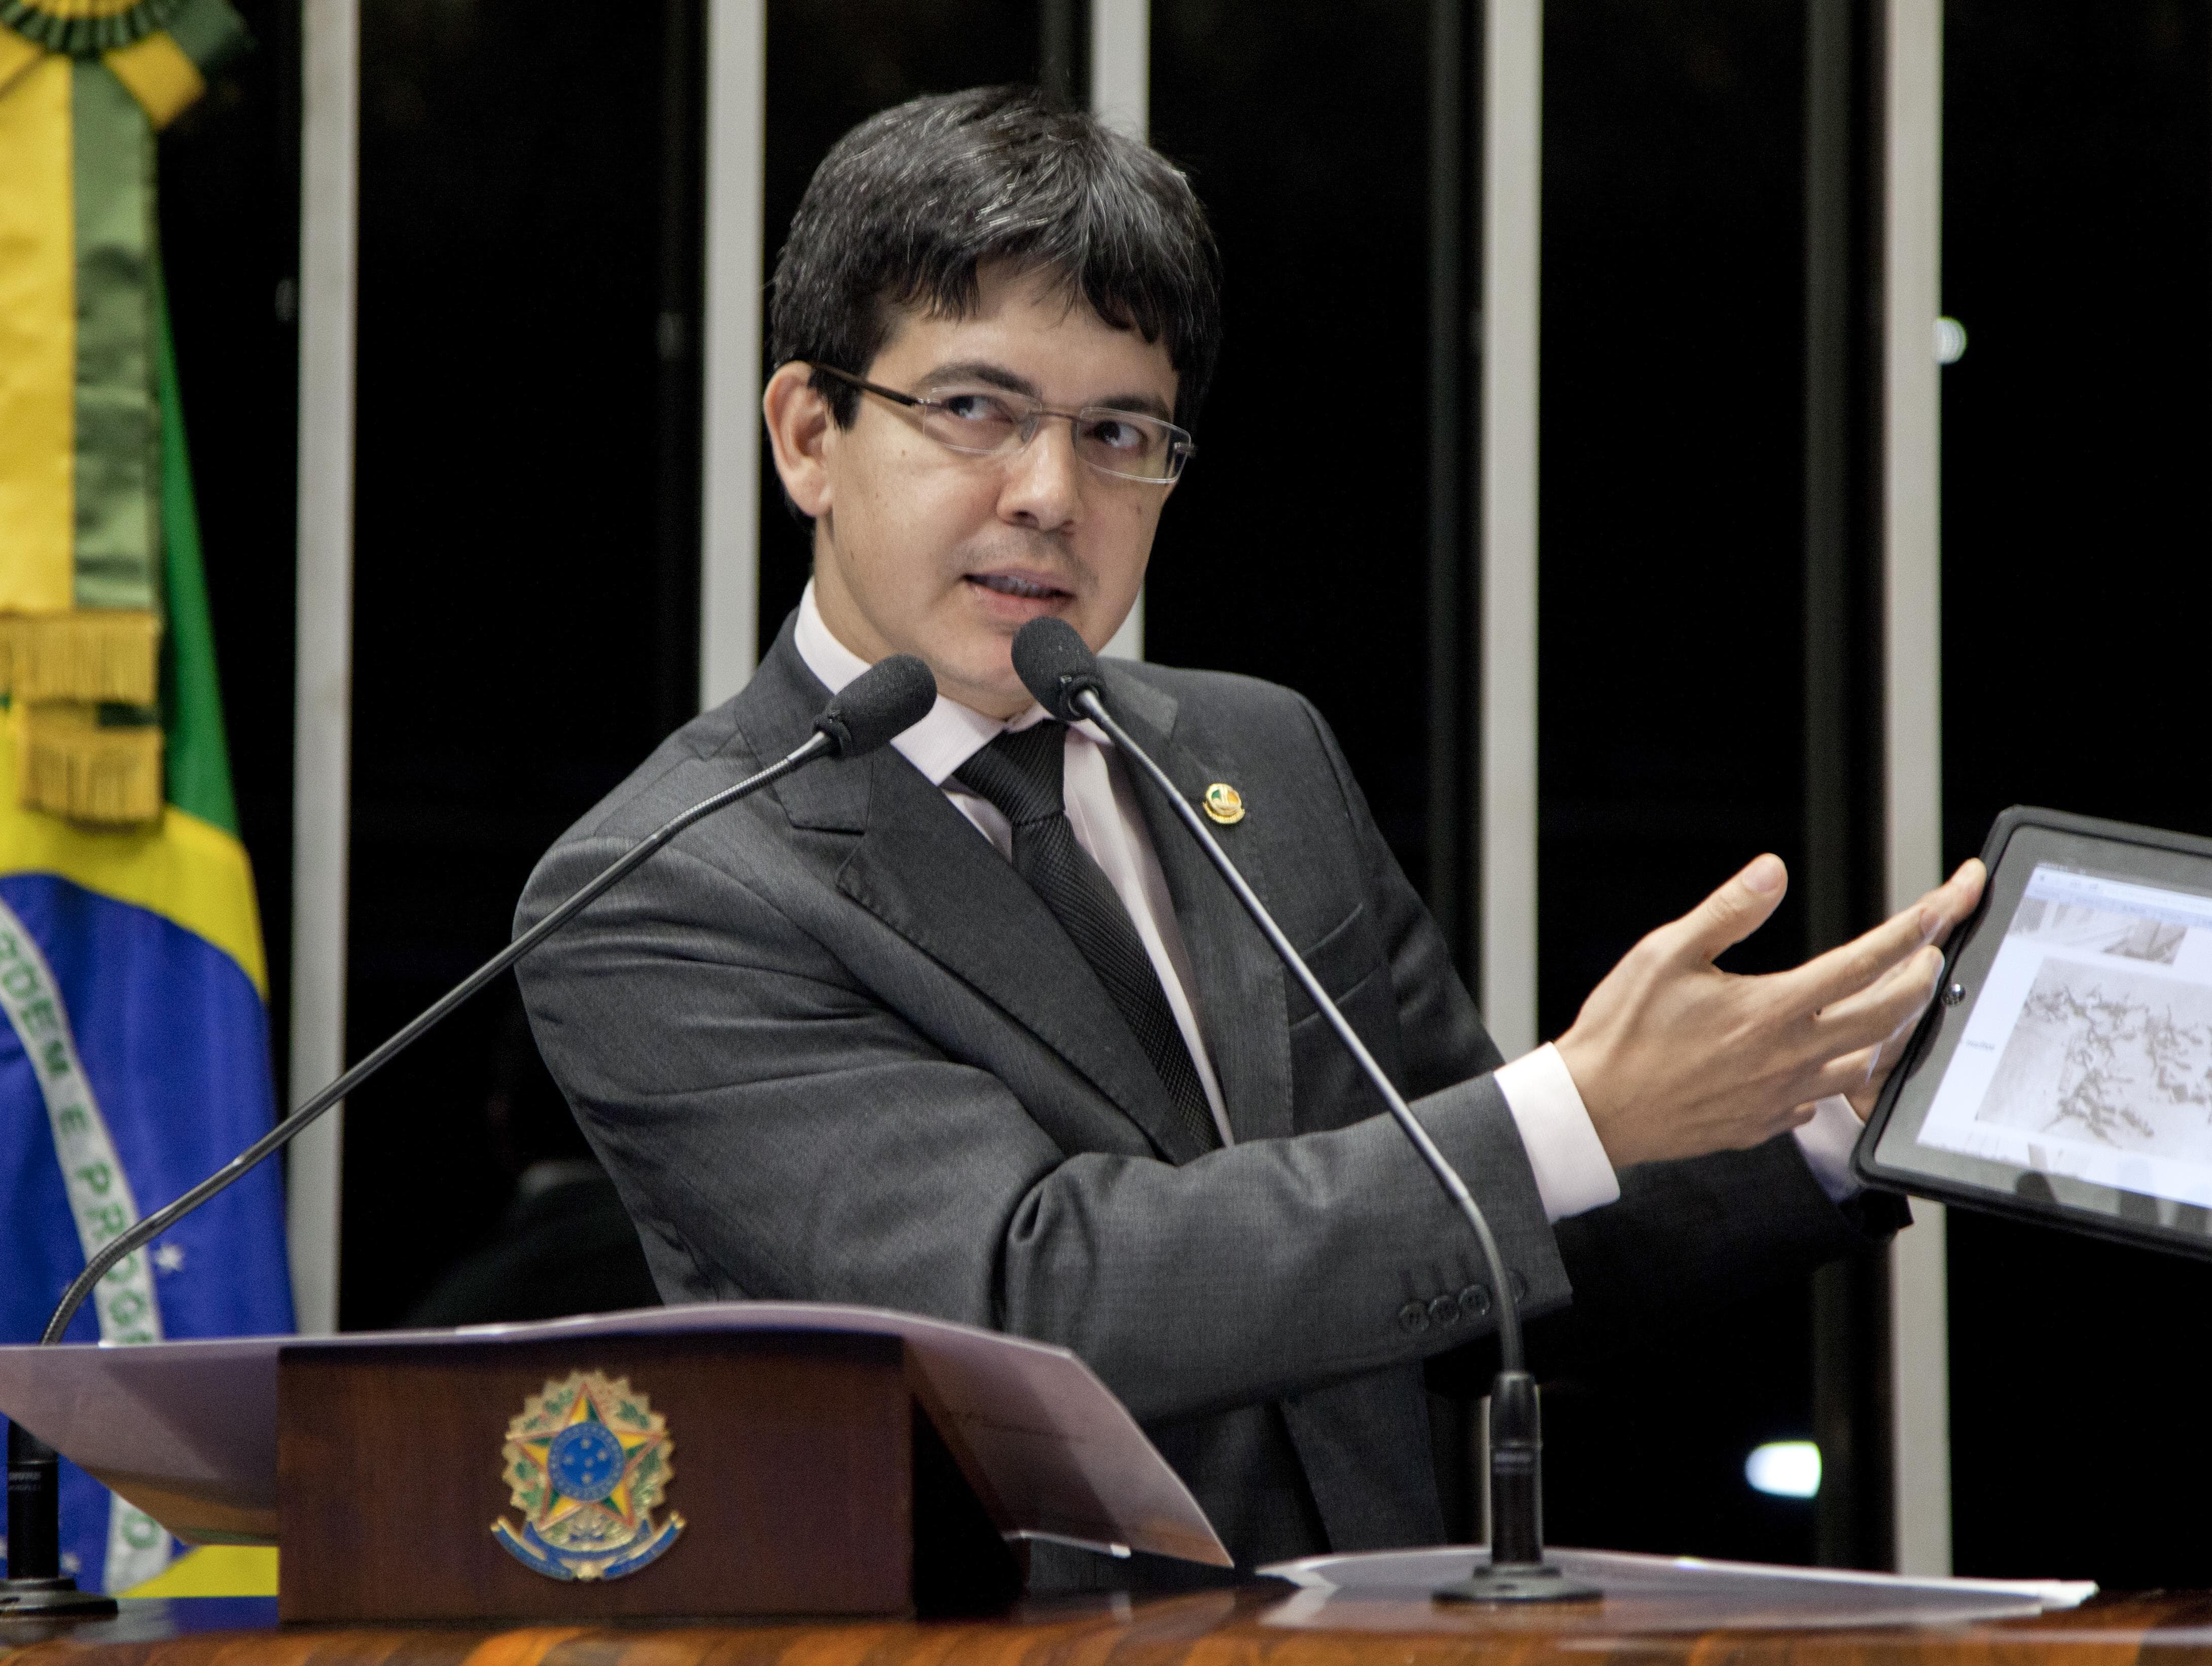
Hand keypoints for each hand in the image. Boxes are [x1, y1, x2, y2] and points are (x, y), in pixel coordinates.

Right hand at [1553, 855, 1985, 1168]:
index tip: (1944, 905)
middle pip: (1888, 1017)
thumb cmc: (1621, 1030)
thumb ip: (1727, 912)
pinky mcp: (1762, 1123)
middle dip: (1923, 978)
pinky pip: (1821, 1100)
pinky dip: (1838, 1074)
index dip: (1914, 930)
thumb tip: (1773, 872)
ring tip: (1894, 1001)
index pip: (1865, 963)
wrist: (1593, 1111)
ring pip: (1866, 1063)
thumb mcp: (1664, 953)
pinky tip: (1826, 1060)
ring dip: (1892, 1028)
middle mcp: (1788, 1055)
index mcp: (1770, 1008)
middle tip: (1932, 951)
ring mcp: (1780, 1096)